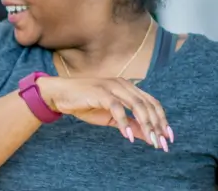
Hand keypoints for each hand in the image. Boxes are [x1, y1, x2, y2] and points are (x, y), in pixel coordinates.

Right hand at [37, 77, 172, 151]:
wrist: (60, 94)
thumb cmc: (85, 103)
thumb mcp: (110, 117)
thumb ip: (129, 123)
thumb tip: (147, 136)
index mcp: (127, 87)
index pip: (151, 102)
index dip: (162, 119)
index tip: (168, 137)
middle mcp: (123, 84)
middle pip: (148, 105)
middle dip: (157, 126)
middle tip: (162, 144)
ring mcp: (112, 87)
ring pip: (137, 106)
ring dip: (146, 126)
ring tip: (151, 141)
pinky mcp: (101, 92)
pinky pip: (117, 108)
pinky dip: (124, 123)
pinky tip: (128, 136)